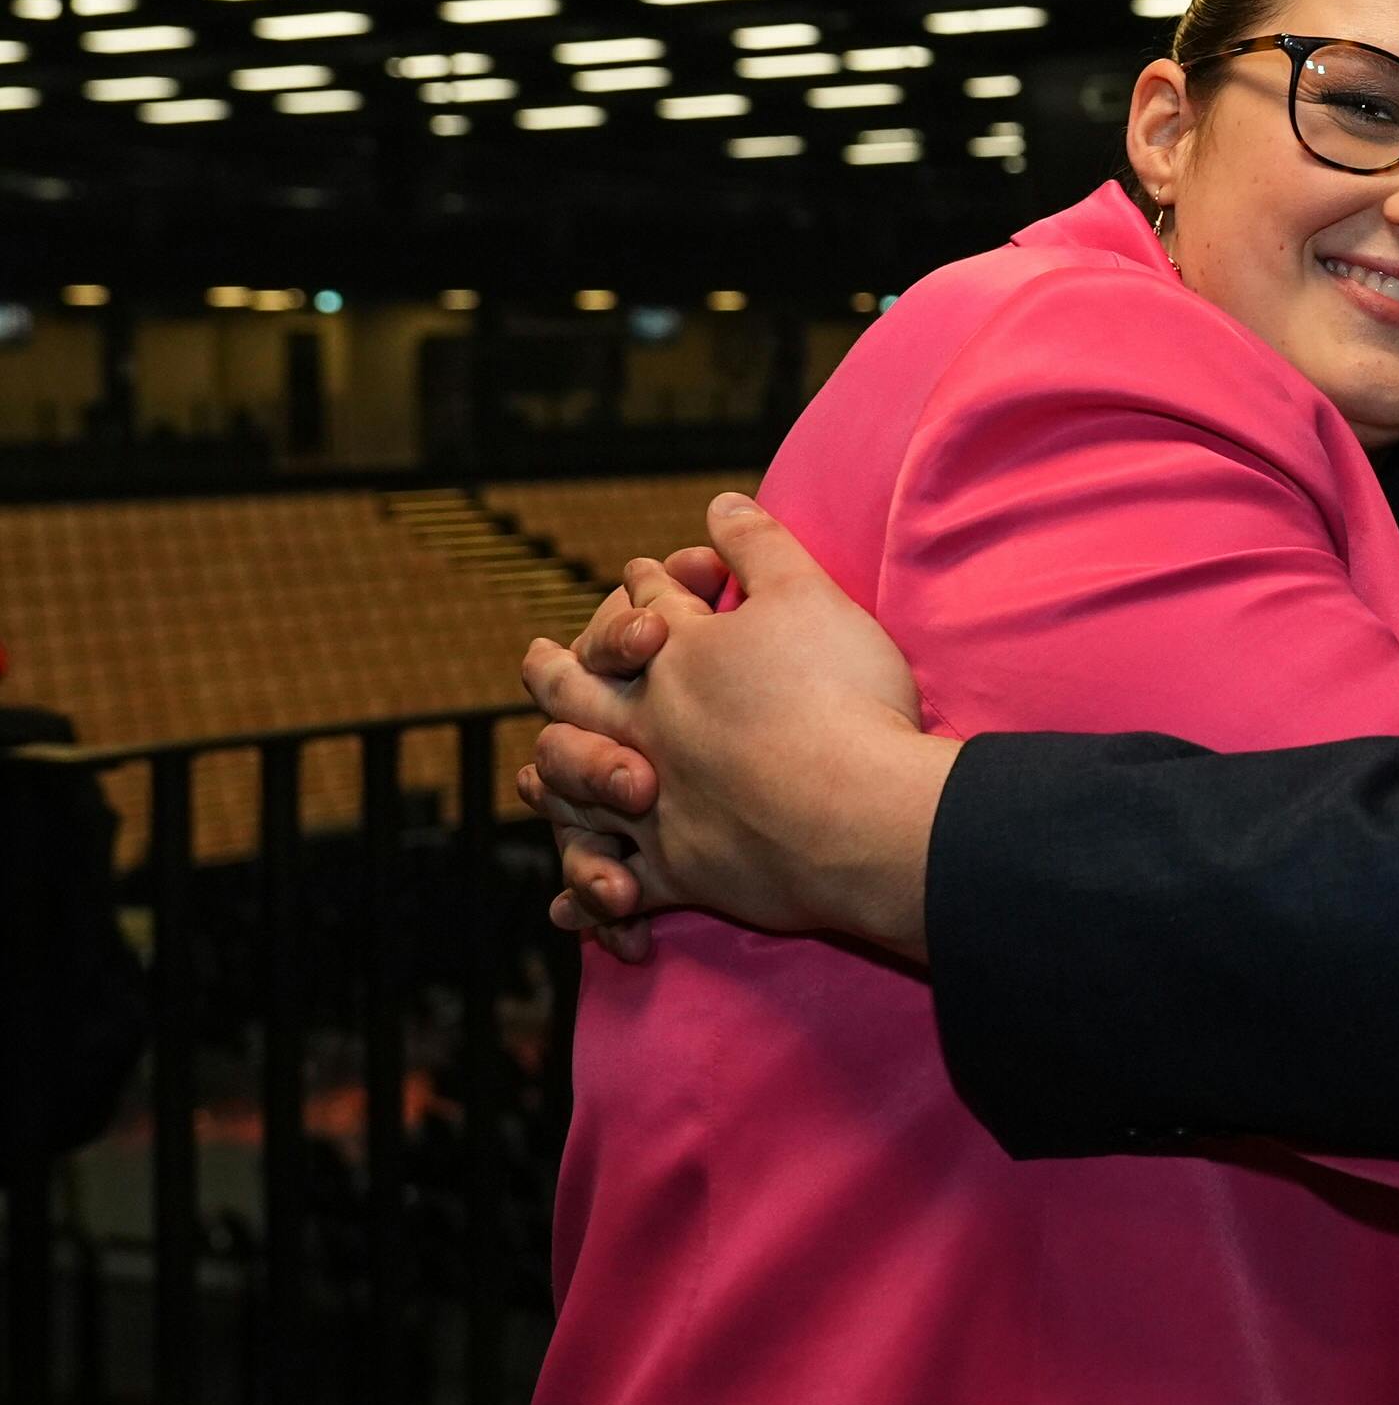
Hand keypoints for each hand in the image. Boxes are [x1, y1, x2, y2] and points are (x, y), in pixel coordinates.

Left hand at [517, 493, 957, 960]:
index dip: (645, 586)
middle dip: (556, 668)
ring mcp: (654, 799)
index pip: (649, 606)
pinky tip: (574, 904)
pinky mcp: (676, 869)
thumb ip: (761, 544)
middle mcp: (649, 723)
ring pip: (576, 785)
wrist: (858, 810)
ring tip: (534, 770)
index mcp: (681, 653)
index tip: (641, 574)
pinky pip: (619, 884)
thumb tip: (720, 500)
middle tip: (536, 656)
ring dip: (554, 774)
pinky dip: (592, 893)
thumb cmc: (842, 696)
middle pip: (579, 689)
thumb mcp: (811, 595)